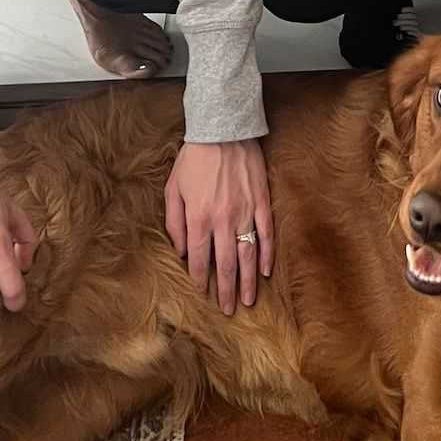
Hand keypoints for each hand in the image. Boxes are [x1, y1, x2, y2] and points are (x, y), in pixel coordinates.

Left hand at [165, 138, 272, 314]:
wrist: (223, 130)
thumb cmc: (194, 159)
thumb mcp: (173, 189)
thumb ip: (175, 223)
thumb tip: (181, 251)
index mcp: (199, 218)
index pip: (200, 258)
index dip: (201, 279)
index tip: (203, 293)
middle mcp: (223, 220)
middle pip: (226, 264)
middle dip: (226, 290)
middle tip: (229, 310)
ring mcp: (245, 213)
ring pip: (248, 255)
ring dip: (249, 281)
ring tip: (249, 300)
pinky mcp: (262, 203)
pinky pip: (266, 234)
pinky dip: (267, 254)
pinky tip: (265, 271)